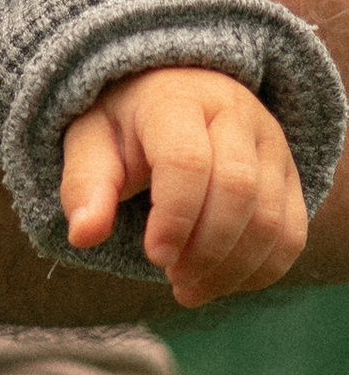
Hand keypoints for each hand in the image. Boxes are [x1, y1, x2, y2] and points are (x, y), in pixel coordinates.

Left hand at [59, 64, 308, 305]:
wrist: (171, 87)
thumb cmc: (124, 122)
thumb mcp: (91, 140)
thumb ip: (86, 183)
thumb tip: (83, 235)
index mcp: (175, 98)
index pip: (187, 160)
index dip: (175, 217)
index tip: (154, 256)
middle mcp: (233, 113)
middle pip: (238, 190)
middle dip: (207, 249)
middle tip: (172, 278)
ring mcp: (269, 142)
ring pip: (271, 217)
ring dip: (233, 268)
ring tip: (190, 287)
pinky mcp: (289, 172)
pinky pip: (292, 232)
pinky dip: (262, 270)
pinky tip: (223, 281)